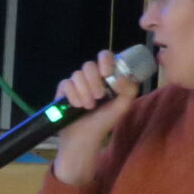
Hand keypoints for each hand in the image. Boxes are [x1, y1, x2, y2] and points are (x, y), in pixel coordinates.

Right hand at [50, 51, 140, 185]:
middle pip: (89, 65)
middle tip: (99, 97)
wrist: (84, 137)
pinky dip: (72, 95)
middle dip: (94, 81)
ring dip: (84, 91)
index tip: (107, 73)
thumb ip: (130, 90)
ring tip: (88, 106)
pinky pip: (66, 84)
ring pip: (77, 75)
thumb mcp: (123, 106)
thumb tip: (121, 76)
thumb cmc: (104, 122)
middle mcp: (90, 77)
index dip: (105, 60)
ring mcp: (76, 83)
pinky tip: (76, 106)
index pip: (104, 56)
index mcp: (105, 77)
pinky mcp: (63, 91)